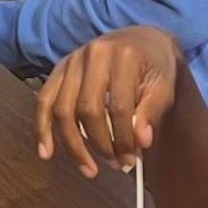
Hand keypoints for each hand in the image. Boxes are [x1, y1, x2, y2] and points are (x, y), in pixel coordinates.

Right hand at [36, 26, 184, 176]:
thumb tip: (142, 142)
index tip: (132, 160)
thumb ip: (153, 112)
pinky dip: (42, 128)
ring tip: (88, 168)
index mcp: (123, 56)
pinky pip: (44, 100)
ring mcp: (71, 60)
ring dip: (73, 144)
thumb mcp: (165, 85)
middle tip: (116, 164)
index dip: (123, 138)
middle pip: (87, 109)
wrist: (140, 39)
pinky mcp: (58, 68)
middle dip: (100, 144)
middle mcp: (92, 54)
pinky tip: (46, 152)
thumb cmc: (154, 65)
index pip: (118, 106)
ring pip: (62, 108)